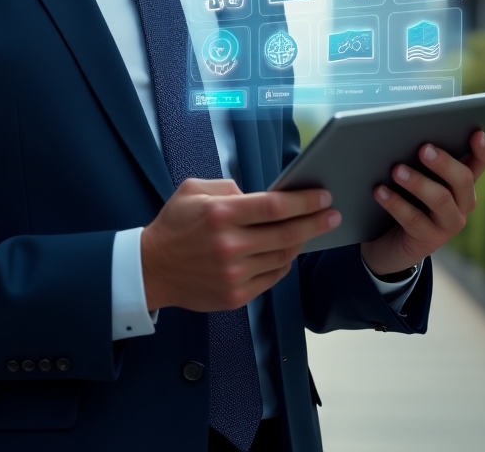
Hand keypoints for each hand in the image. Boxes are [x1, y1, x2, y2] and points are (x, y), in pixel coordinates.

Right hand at [140, 178, 339, 311]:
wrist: (151, 269)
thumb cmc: (174, 225)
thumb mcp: (194, 190)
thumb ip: (229, 188)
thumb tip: (261, 196)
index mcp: (221, 214)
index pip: (274, 206)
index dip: (304, 201)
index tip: (323, 197)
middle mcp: (230, 245)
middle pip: (286, 234)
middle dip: (315, 222)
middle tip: (333, 214)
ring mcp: (234, 274)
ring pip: (283, 257)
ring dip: (300, 242)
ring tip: (310, 231)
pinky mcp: (236, 296)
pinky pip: (272, 277)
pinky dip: (284, 263)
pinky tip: (287, 251)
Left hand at [360, 130, 484, 277]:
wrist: (391, 241)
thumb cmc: (407, 196)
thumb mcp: (418, 175)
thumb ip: (422, 159)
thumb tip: (407, 131)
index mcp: (463, 182)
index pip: (481, 162)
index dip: (483, 149)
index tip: (476, 133)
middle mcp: (463, 203)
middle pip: (463, 179)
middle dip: (444, 163)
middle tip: (423, 149)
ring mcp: (448, 224)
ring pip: (440, 200)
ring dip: (418, 183)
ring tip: (397, 170)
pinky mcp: (429, 240)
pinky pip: (413, 219)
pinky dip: (395, 203)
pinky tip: (380, 192)